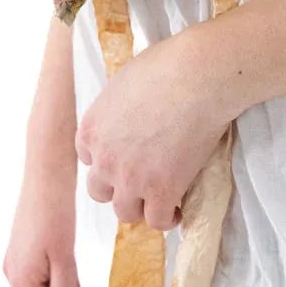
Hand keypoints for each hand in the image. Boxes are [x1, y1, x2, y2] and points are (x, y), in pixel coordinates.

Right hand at [3, 155, 79, 286]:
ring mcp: (14, 260)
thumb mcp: (64, 258)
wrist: (47, 171)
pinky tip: (62, 252)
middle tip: (70, 274)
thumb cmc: (54, 208)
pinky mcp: (21, 248)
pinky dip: (52, 271)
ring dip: (56, 285)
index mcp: (19, 280)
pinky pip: (37, 274)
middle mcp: (12, 273)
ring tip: (67, 259)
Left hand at [75, 26, 236, 231]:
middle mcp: (104, 158)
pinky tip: (179, 208)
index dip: (107, 158)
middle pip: (100, 190)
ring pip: (125, 211)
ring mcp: (131, 179)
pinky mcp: (161, 191)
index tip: (125, 157)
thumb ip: (116, 110)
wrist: (198, 75)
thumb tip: (128, 117)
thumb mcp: (124, 82)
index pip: (87, 158)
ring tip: (160, 197)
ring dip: (141, 205)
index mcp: (91, 129)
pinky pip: (158, 221)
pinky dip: (168, 218)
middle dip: (118, 186)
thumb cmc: (167, 66)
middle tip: (141, 179)